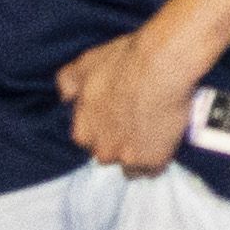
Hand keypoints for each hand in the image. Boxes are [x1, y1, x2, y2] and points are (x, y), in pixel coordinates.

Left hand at [56, 14, 206, 174]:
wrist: (160, 64)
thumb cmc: (123, 61)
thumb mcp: (86, 63)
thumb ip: (68, 82)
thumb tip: (64, 98)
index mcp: (82, 131)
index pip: (89, 139)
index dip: (104, 126)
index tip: (118, 113)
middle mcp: (101, 150)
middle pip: (108, 153)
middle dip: (119, 141)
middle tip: (137, 119)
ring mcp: (126, 158)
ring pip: (130, 166)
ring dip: (138, 153)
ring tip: (153, 131)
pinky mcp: (152, 161)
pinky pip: (152, 169)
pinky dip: (158, 157)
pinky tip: (164, 141)